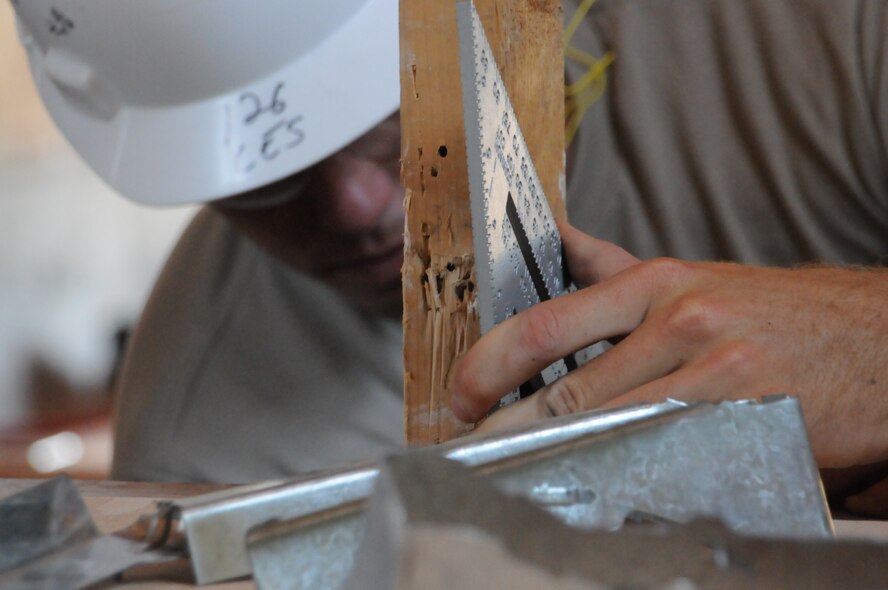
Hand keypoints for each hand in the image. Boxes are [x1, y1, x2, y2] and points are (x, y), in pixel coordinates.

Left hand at [452, 222, 887, 467]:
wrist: (870, 338)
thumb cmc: (770, 311)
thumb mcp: (689, 277)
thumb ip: (612, 266)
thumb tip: (554, 236)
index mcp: (657, 284)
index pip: (550, 323)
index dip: (492, 364)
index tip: (464, 394)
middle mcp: (682, 320)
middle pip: (571, 390)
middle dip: (512, 426)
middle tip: (479, 445)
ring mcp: (717, 373)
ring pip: (611, 429)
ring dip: (557, 454)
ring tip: (524, 464)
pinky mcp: (748, 419)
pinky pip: (666, 454)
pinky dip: (623, 471)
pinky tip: (601, 478)